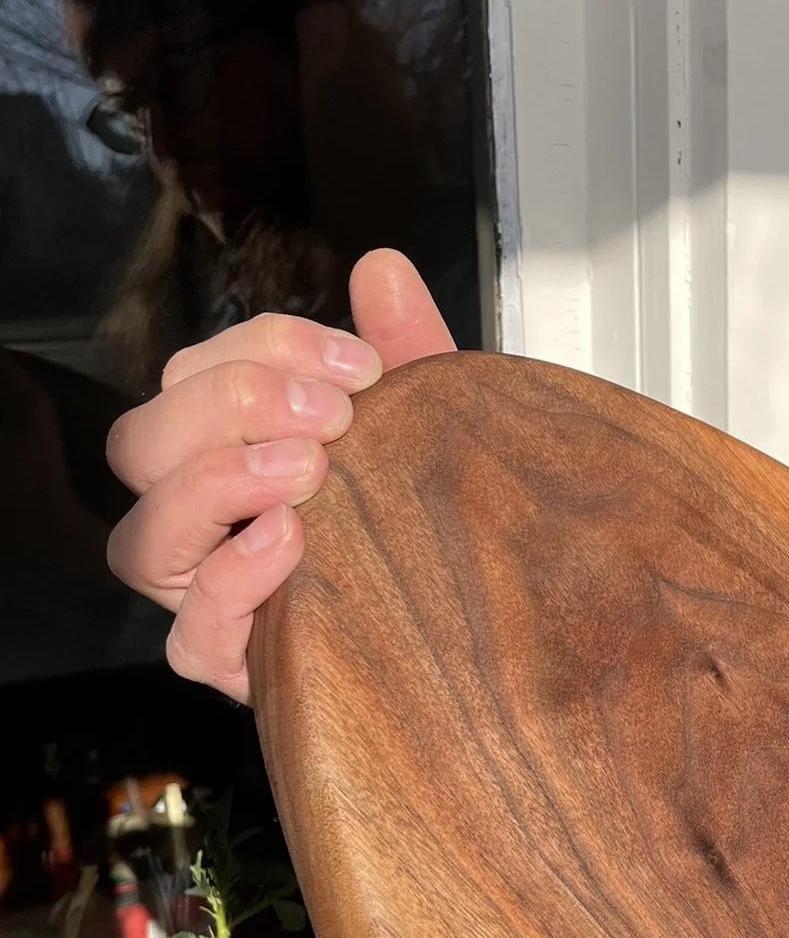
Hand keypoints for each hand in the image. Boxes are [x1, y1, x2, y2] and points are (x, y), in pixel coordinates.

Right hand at [107, 249, 453, 701]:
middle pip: (142, 443)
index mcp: (234, 451)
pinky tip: (288, 543)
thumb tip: (382, 267)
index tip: (361, 363)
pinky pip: (190, 639)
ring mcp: (212, 600)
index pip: (194, 373)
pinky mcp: (242, 669)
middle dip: (228, 407)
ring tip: (307, 473)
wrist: (498, 632)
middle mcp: (207, 524)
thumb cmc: (444, 523)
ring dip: (216, 486)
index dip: (266, 349)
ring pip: (142, 539)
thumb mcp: (435, 429)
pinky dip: (230, 584)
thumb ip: (409, 347)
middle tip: (331, 417)